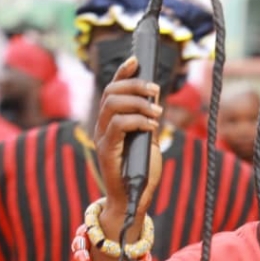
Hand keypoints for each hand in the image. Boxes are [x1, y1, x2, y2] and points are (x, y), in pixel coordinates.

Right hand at [93, 57, 163, 241]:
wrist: (134, 201)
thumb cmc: (141, 172)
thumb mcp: (148, 140)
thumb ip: (147, 121)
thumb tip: (155, 100)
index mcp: (111, 121)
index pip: (112, 88)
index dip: (123, 71)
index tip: (137, 59)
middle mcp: (102, 127)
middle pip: (112, 91)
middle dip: (135, 85)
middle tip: (156, 91)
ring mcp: (102, 138)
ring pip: (113, 105)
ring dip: (138, 102)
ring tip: (157, 111)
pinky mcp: (106, 150)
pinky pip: (118, 125)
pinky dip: (137, 120)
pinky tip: (152, 126)